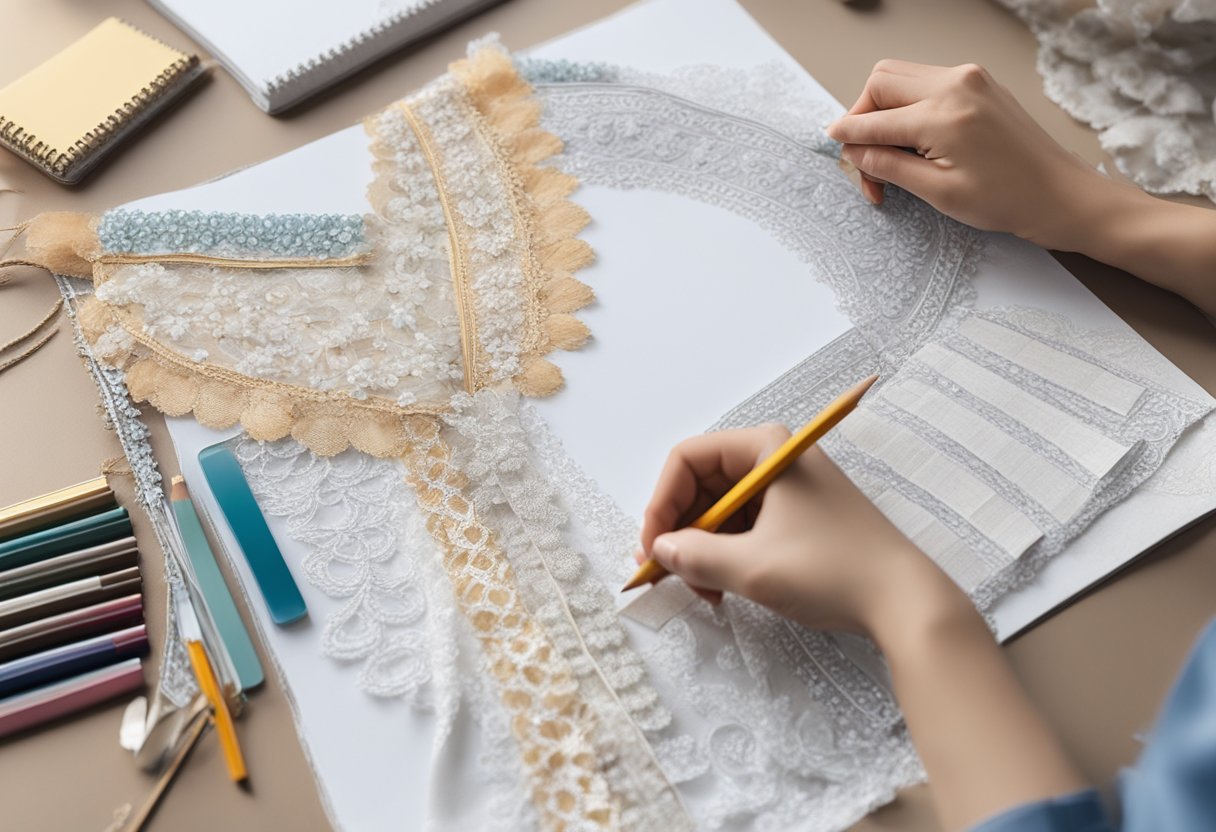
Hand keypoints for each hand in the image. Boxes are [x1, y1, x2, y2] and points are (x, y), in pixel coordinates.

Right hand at [637, 425, 967, 638]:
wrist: (905, 601)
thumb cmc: (832, 570)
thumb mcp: (752, 566)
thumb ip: (695, 556)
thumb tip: (658, 550)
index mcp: (766, 448)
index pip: (687, 458)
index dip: (660, 502)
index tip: (652, 548)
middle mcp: (775, 459)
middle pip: (701, 483)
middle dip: (679, 529)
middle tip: (668, 575)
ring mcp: (788, 488)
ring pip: (719, 510)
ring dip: (700, 549)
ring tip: (703, 590)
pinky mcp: (797, 517)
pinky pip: (743, 526)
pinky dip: (724, 555)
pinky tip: (723, 589)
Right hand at [826, 60, 1111, 249]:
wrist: (1059, 194)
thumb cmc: (1007, 199)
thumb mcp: (938, 192)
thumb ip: (889, 166)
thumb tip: (853, 150)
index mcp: (943, 115)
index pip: (875, 120)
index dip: (848, 136)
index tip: (833, 145)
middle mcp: (955, 85)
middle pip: (881, 82)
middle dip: (863, 116)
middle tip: (865, 155)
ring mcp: (969, 78)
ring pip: (900, 77)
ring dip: (884, 109)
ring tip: (891, 151)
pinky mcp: (978, 82)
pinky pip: (925, 82)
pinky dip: (908, 105)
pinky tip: (914, 139)